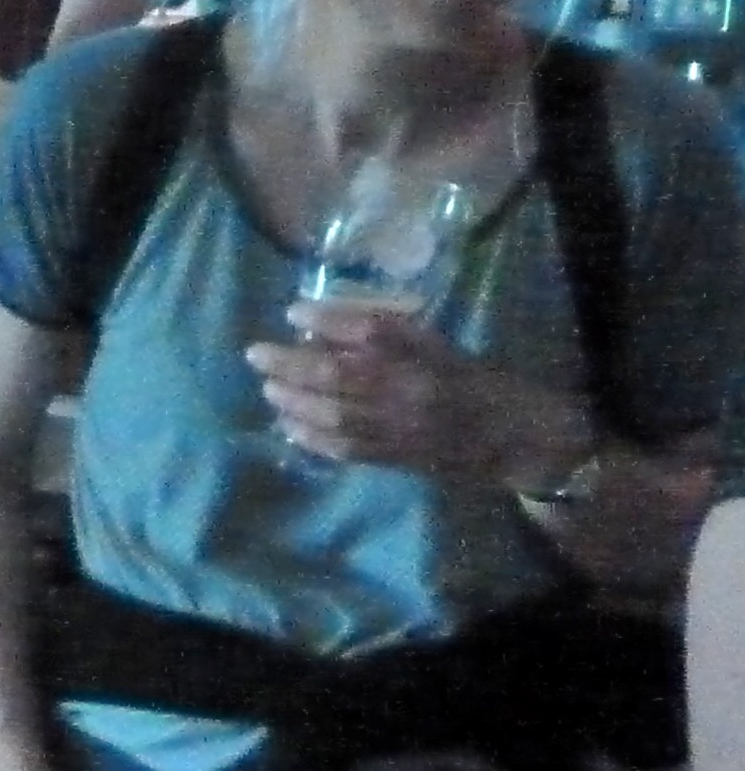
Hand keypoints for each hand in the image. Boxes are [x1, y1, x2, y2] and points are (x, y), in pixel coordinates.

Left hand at [251, 304, 587, 485]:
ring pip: (335, 415)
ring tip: (269, 389)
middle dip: (291, 365)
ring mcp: (399, 429)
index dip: (328, 321)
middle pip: (340, 376)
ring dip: (294, 401)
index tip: (291, 311)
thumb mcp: (438, 346)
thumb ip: (387, 334)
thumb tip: (322, 323)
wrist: (514, 439)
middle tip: (256, 355)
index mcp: (426, 359)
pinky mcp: (394, 458)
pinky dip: (310, 437)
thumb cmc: (473, 382)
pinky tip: (288, 425)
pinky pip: (345, 448)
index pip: (371, 332)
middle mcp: (409, 393)